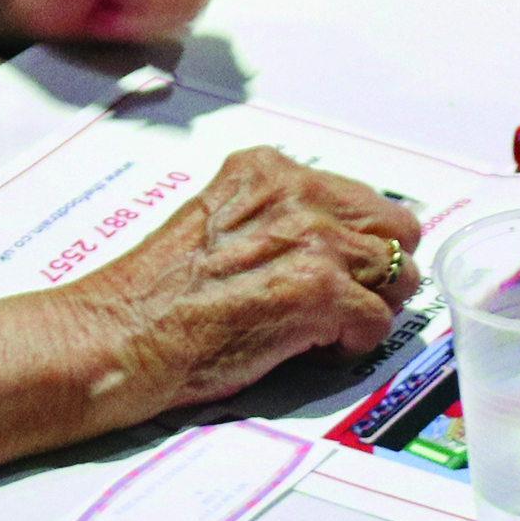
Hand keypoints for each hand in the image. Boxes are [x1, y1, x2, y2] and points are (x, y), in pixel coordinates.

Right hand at [74, 146, 423, 409]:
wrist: (123, 334)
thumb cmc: (156, 293)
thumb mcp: (219, 218)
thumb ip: (274, 216)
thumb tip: (327, 238)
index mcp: (270, 171)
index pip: (362, 197)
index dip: (359, 240)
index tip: (346, 265)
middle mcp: (298, 194)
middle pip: (394, 229)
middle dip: (381, 269)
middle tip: (349, 299)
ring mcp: (313, 242)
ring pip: (397, 275)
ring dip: (370, 307)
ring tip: (326, 328)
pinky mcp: (319, 294)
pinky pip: (377, 322)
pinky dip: (353, 345)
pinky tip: (312, 350)